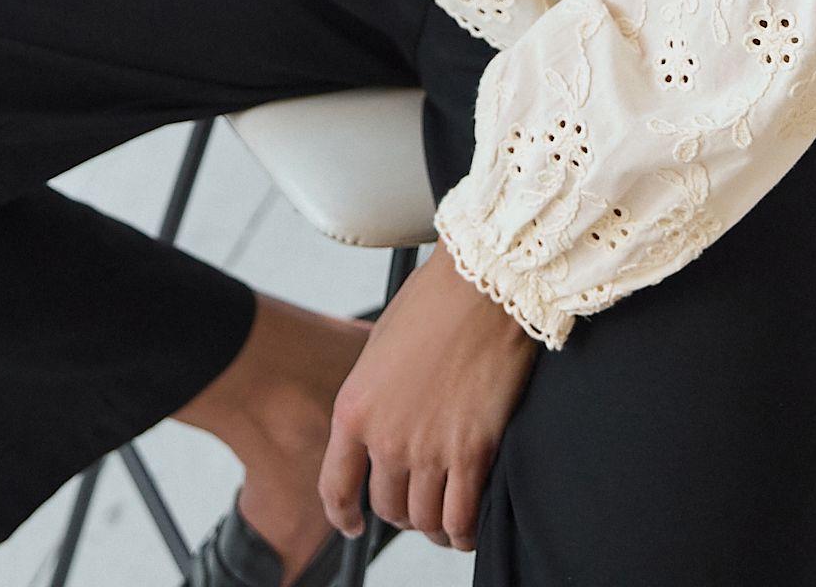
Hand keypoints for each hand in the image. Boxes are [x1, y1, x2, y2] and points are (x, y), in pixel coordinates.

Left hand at [317, 242, 540, 553]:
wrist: (480, 284)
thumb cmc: (434, 302)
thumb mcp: (380, 349)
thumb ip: (375, 398)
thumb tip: (383, 427)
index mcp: (354, 408)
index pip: (336, 486)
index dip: (343, 515)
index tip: (353, 524)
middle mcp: (385, 437)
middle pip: (388, 508)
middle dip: (402, 512)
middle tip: (418, 502)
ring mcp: (428, 449)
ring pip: (425, 520)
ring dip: (435, 526)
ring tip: (446, 518)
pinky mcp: (472, 453)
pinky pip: (463, 518)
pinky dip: (464, 531)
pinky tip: (468, 524)